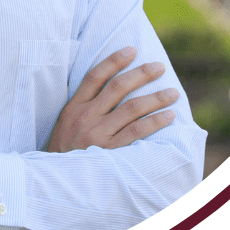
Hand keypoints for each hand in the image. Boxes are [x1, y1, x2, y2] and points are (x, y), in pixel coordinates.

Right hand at [46, 48, 178, 153]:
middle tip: (160, 67)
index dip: (114, 60)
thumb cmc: (65, 149)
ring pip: (132, 108)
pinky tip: (169, 116)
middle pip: (118, 88)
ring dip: (156, 98)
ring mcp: (98, 134)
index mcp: (74, 106)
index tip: (132, 49)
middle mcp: (86, 116)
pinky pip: (137, 132)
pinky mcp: (109, 152)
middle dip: (142, 74)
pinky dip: (155, 122)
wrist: (57, 180)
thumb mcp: (65, 122)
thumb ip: (83, 104)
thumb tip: (109, 84)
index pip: (95, 76)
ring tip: (173, 92)